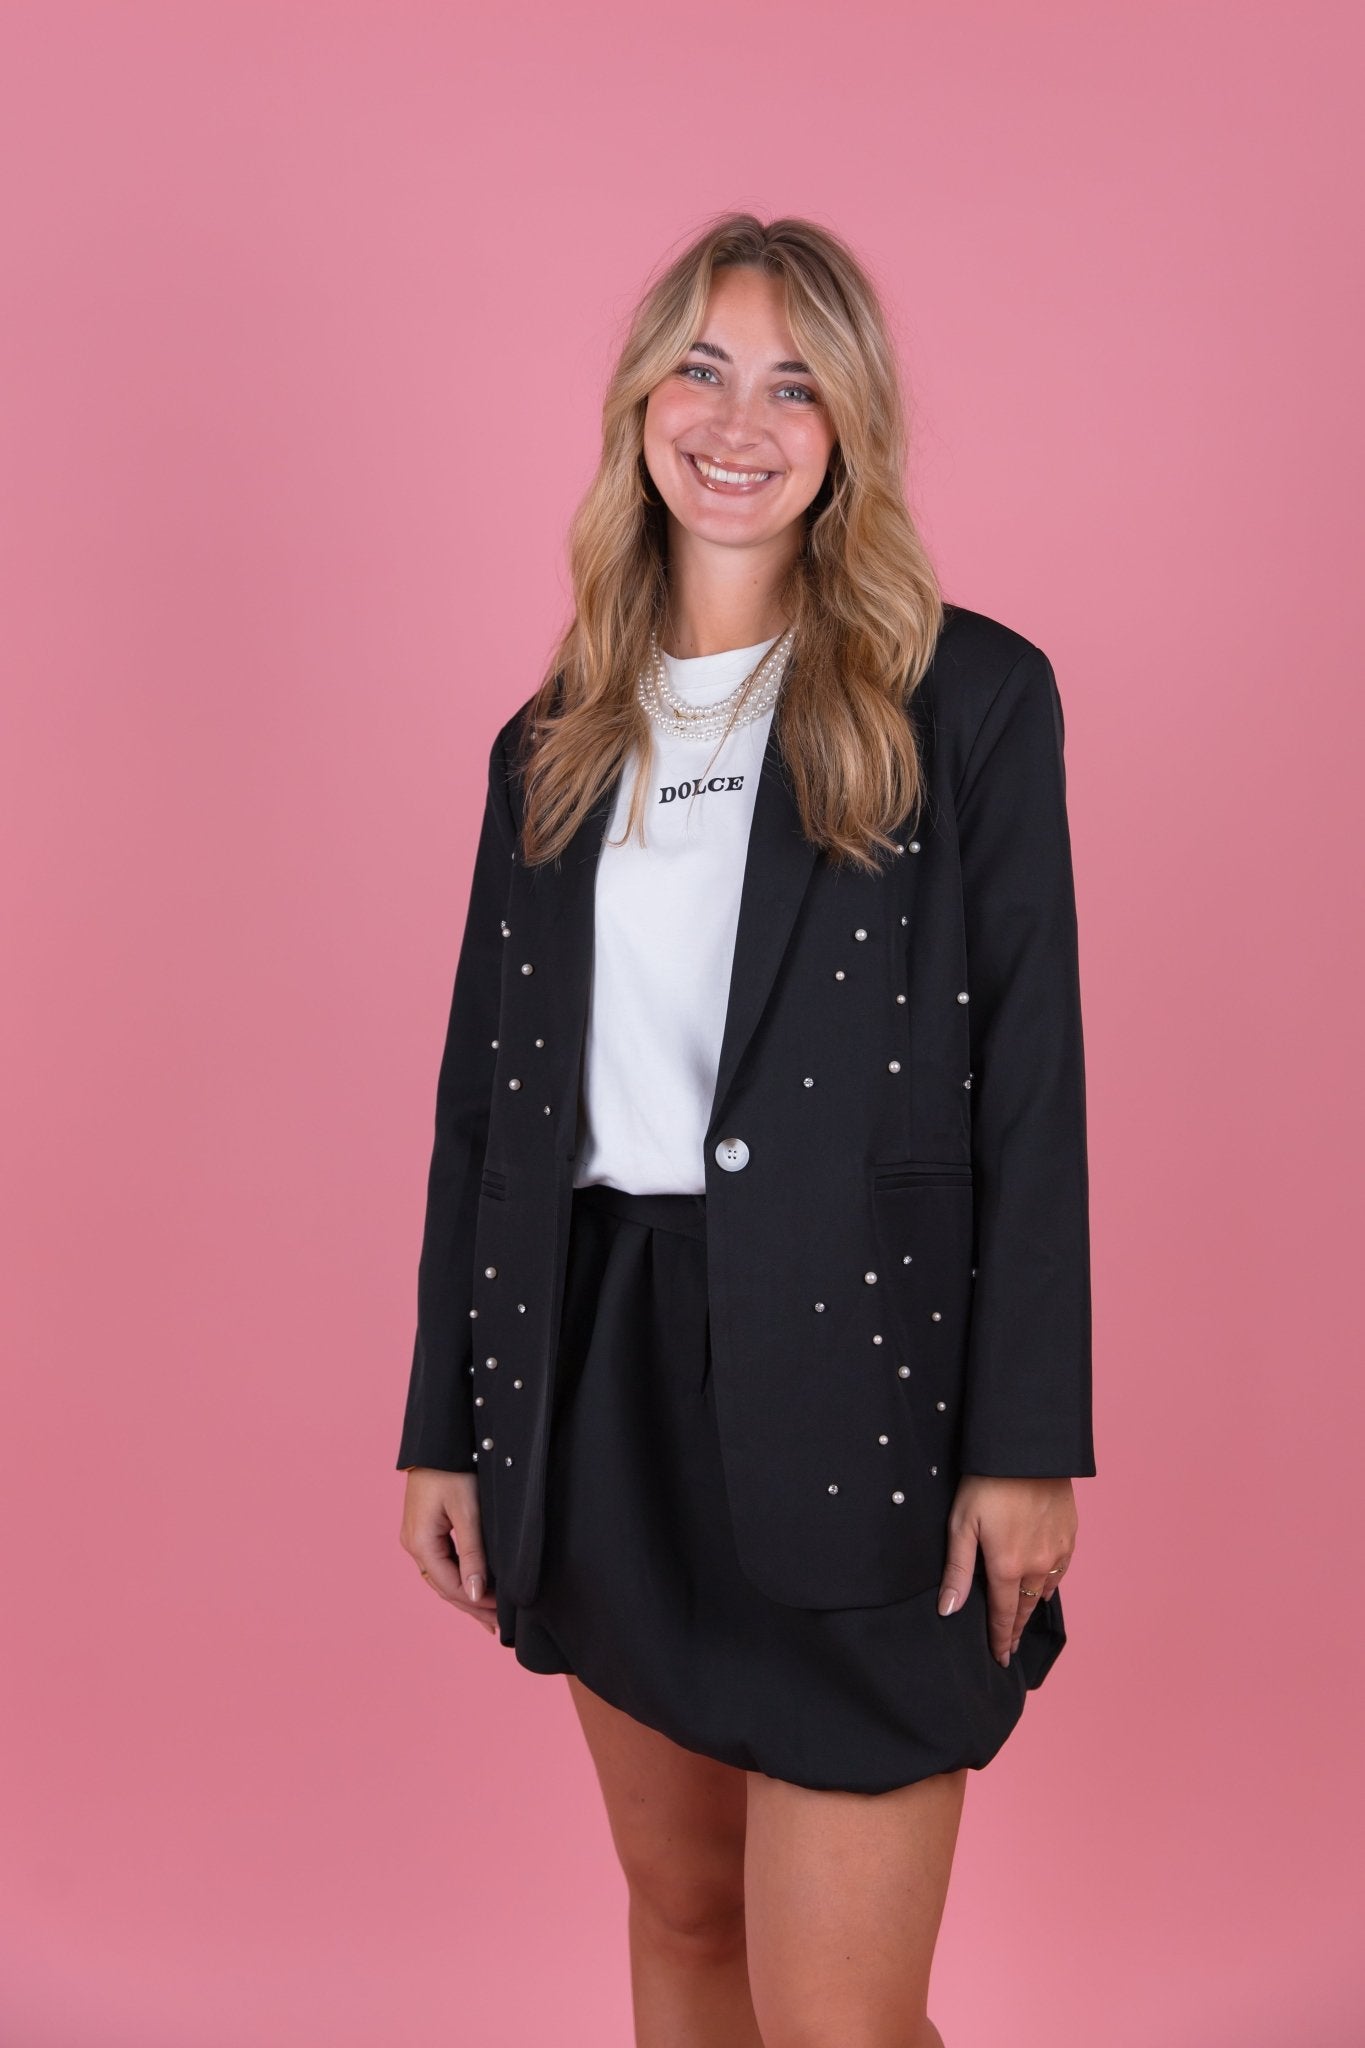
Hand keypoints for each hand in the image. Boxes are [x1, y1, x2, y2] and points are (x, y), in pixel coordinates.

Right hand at [399, 1469, 499, 1634]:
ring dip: (464, 1595)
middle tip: (496, 1626)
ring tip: (487, 1615)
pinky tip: (472, 1587)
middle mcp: (413, 1544)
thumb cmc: (454, 1470)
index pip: (450, 1585)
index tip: (500, 1613)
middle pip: (443, 1586)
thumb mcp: (468, 1512)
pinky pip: (442, 1562)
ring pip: (442, 1576)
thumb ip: (473, 1554)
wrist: (440, 1440)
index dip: (475, 1602)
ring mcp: (416, 1537)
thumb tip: (473, 1594)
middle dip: (470, 1606)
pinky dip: (459, 1577)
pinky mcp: (424, 1529)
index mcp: (420, 1543)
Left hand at [937, 1475, 1076, 1665]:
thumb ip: (957, 1570)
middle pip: (1024, 1609)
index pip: (1002, 1615)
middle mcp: (1036, 1565)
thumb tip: (949, 1611)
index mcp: (1007, 1566)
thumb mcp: (961, 1524)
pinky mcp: (1069, 1534)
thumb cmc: (986, 1482)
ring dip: (1032, 1608)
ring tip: (1022, 1619)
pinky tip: (1044, 1587)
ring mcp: (1056, 1550)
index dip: (1000, 1640)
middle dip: (1015, 1630)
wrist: (1027, 1449)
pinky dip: (1049, 1583)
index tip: (1000, 1659)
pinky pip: (1059, 1570)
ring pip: (1044, 1591)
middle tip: (1009, 1648)